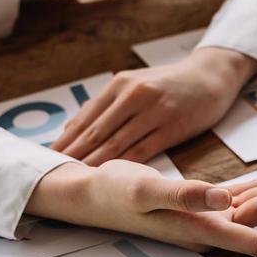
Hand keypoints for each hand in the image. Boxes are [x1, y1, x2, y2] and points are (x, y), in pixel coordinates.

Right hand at [26, 161, 256, 256]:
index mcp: (202, 228)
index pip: (256, 241)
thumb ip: (185, 194)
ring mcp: (209, 213)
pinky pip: (247, 193)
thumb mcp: (145, 190)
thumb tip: (224, 199)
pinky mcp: (203, 199)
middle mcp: (212, 224)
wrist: (88, 191)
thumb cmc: (112, 194)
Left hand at [52, 47, 256, 165]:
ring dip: (94, 164)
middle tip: (52, 176)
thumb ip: (107, 106)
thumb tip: (74, 128)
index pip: (85, 118)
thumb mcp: (136, 85)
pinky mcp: (174, 125)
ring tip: (76, 180)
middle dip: (72, 156)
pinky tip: (112, 177)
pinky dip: (124, 165)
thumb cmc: (170, 85)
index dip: (65, 141)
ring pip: (116, 143)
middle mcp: (134, 95)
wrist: (211, 76)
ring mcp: (154, 110)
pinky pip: (144, 150)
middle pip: (96, 132)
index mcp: (120, 85)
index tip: (45, 160)